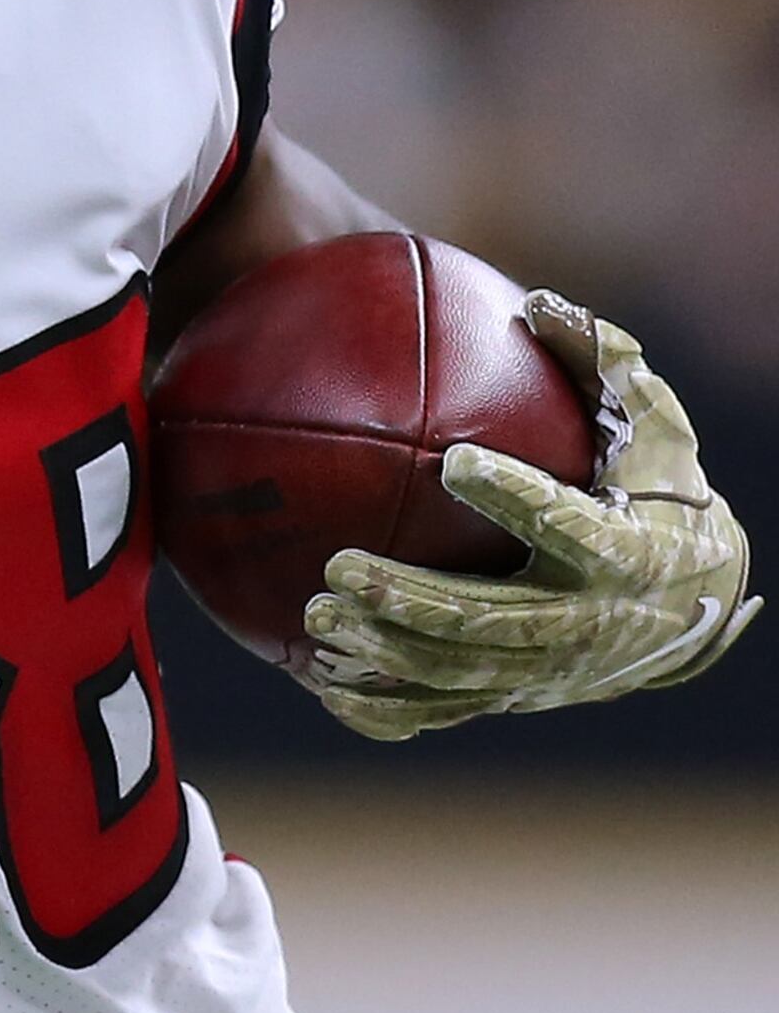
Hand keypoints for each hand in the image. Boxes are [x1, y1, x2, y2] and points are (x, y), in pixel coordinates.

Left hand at [304, 292, 758, 739]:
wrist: (698, 603)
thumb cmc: (662, 495)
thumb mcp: (655, 431)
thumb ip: (603, 367)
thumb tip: (538, 303)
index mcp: (623, 551)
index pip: (566, 525)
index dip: (515, 497)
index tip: (455, 462)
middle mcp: (587, 622)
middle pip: (492, 618)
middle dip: (413, 599)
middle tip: (338, 564)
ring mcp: (550, 671)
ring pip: (460, 672)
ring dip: (383, 651)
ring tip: (314, 617)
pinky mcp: (518, 695)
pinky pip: (446, 709)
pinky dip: (387, 708)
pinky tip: (321, 686)